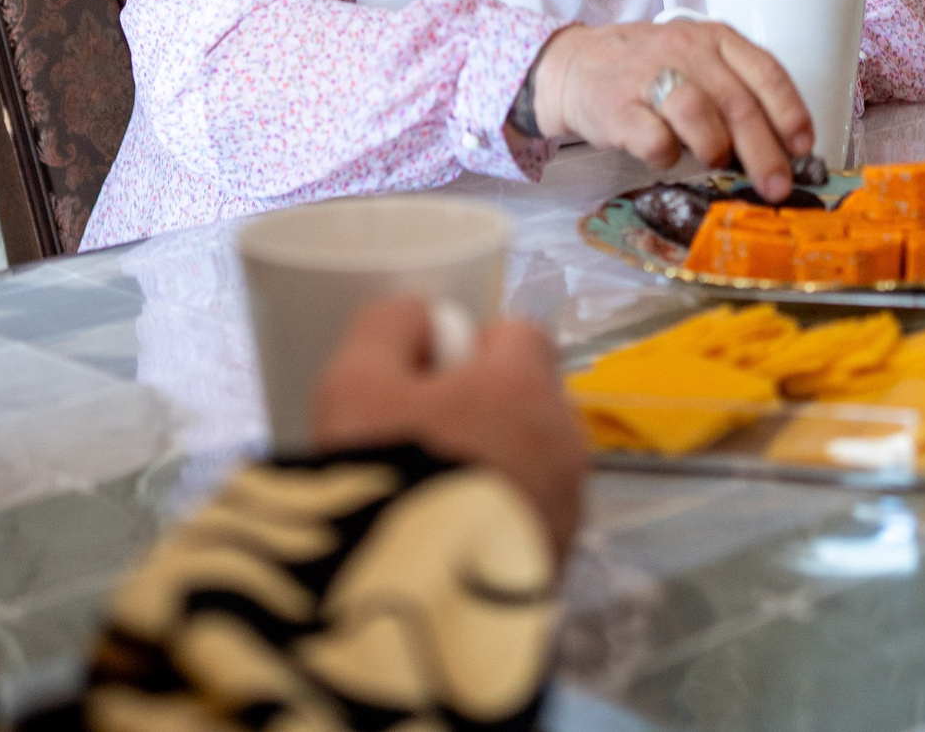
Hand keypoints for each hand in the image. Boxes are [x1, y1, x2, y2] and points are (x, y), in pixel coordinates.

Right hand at [311, 297, 587, 557]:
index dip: (474, 348)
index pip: (522, 335)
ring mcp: (568, 512)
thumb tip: (421, 318)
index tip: (429, 378)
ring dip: (497, 469)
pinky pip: (530, 523)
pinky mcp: (558, 568)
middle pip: (531, 403)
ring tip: (432, 502)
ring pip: (536, 466)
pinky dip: (499, 524)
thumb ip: (388, 328)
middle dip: (486, 412)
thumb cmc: (382, 477)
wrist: (406, 605)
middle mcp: (564, 443)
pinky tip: (448, 546)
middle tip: (421, 442)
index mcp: (524, 387)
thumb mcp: (355, 384)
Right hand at [530, 20, 813, 200]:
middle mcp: (685, 50)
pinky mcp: (617, 106)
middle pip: (737, 103)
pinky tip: (662, 154)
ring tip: (713, 161)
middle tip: (778, 186)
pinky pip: (654, 140)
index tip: (804, 147)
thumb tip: (782, 149)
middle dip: (764, 152)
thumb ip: (736, 92)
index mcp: (715, 38)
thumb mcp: (698, 62)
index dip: (790, 112)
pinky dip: (666, 156)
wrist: (575, 65)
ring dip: (715, 149)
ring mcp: (649, 76)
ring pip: (699, 116)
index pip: (765, 71)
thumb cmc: (649, 70)